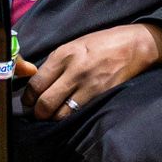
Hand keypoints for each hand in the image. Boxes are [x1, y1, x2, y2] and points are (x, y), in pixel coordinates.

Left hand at [19, 23, 161, 119]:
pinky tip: (71, 112)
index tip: (29, 101)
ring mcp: (89, 85)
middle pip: (45, 103)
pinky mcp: (102, 95)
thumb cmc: (101, 44)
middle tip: (39, 112)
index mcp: (63, 55)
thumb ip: (54, 64)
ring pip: (61, 114)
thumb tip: (36, 83)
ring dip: (54, 117)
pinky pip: (79, 113)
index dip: (28, 98)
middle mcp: (74, 70)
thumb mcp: (73, 45)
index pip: (36, 84)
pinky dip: (71, 116)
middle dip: (38, 113)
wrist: (134, 45)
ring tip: (55, 113)